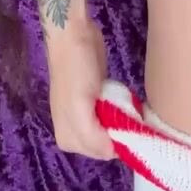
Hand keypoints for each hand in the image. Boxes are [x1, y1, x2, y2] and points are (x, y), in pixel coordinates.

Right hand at [44, 24, 112, 161]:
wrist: (74, 36)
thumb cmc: (75, 70)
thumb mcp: (79, 106)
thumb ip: (91, 135)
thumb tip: (111, 152)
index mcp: (65, 136)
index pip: (99, 154)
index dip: (114, 144)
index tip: (124, 128)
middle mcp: (73, 131)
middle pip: (104, 146)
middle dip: (117, 134)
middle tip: (123, 114)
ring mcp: (84, 116)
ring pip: (110, 133)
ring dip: (120, 124)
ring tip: (123, 107)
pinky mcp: (94, 102)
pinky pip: (111, 118)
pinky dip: (120, 114)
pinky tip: (122, 102)